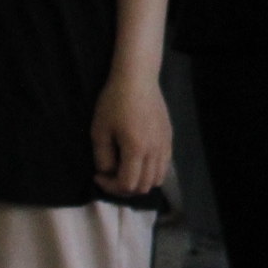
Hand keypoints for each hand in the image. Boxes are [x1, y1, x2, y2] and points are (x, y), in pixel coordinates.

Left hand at [92, 68, 171, 198]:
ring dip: (140, 181)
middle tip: (110, 175)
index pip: (127, 185)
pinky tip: (139, 159)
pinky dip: (152, 171)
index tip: (98, 175)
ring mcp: (165, 146)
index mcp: (136, 150)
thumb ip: (102, 158)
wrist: (137, 79)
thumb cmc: (114, 102)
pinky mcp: (169, 139)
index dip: (110, 186)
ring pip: (157, 179)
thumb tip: (108, 172)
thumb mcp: (99, 131)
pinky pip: (164, 166)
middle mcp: (155, 152)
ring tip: (126, 170)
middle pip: (143, 186)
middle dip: (124, 187)